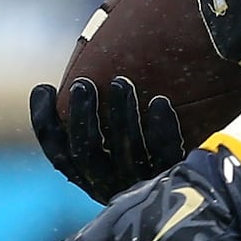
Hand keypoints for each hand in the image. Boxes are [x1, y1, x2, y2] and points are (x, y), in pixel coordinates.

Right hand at [29, 73, 192, 204]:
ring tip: (120, 82)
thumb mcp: (113, 127)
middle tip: (83, 84)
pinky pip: (166, 156)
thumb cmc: (145, 137)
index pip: (57, 152)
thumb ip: (95, 105)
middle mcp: (110, 185)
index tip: (44, 87)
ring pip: (126, 153)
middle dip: (82, 117)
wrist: (195, 178)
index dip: (45, 122)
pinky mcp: (175, 178)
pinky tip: (159, 101)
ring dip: (120, 116)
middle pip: (87, 154)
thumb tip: (81, 56)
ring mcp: (142, 185)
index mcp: (88, 173)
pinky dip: (161, 128)